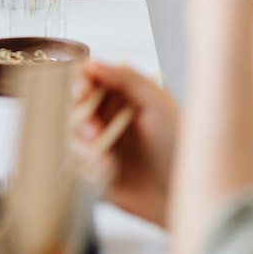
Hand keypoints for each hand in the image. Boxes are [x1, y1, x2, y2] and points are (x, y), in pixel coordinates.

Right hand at [75, 61, 180, 226]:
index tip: (83, 92)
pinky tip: (109, 172)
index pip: (88, 80)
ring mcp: (99, 145)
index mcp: (121, 96)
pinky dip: (88, 167)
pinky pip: (75, 165)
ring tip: (106, 158)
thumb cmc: (179, 146)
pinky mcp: (93, 171)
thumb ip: (127, 79)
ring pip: (70, 137)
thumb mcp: (159, 104)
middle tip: (95, 131)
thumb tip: (93, 63)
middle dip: (80, 119)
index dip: (80, 84)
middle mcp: (107, 117)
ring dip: (83, 146)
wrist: (182, 191)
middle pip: (73, 108)